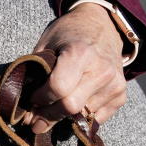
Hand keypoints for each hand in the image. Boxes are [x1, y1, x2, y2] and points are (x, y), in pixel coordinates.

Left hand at [25, 3, 126, 132]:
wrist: (103, 26)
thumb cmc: (68, 33)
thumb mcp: (46, 43)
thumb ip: (35, 71)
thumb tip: (24, 105)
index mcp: (81, 53)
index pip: (58, 88)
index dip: (40, 98)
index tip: (32, 99)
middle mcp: (102, 70)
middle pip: (70, 107)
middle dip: (48, 115)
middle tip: (34, 119)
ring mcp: (115, 85)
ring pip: (82, 116)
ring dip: (63, 118)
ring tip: (50, 111)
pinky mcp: (121, 96)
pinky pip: (96, 119)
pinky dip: (80, 118)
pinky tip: (70, 108)